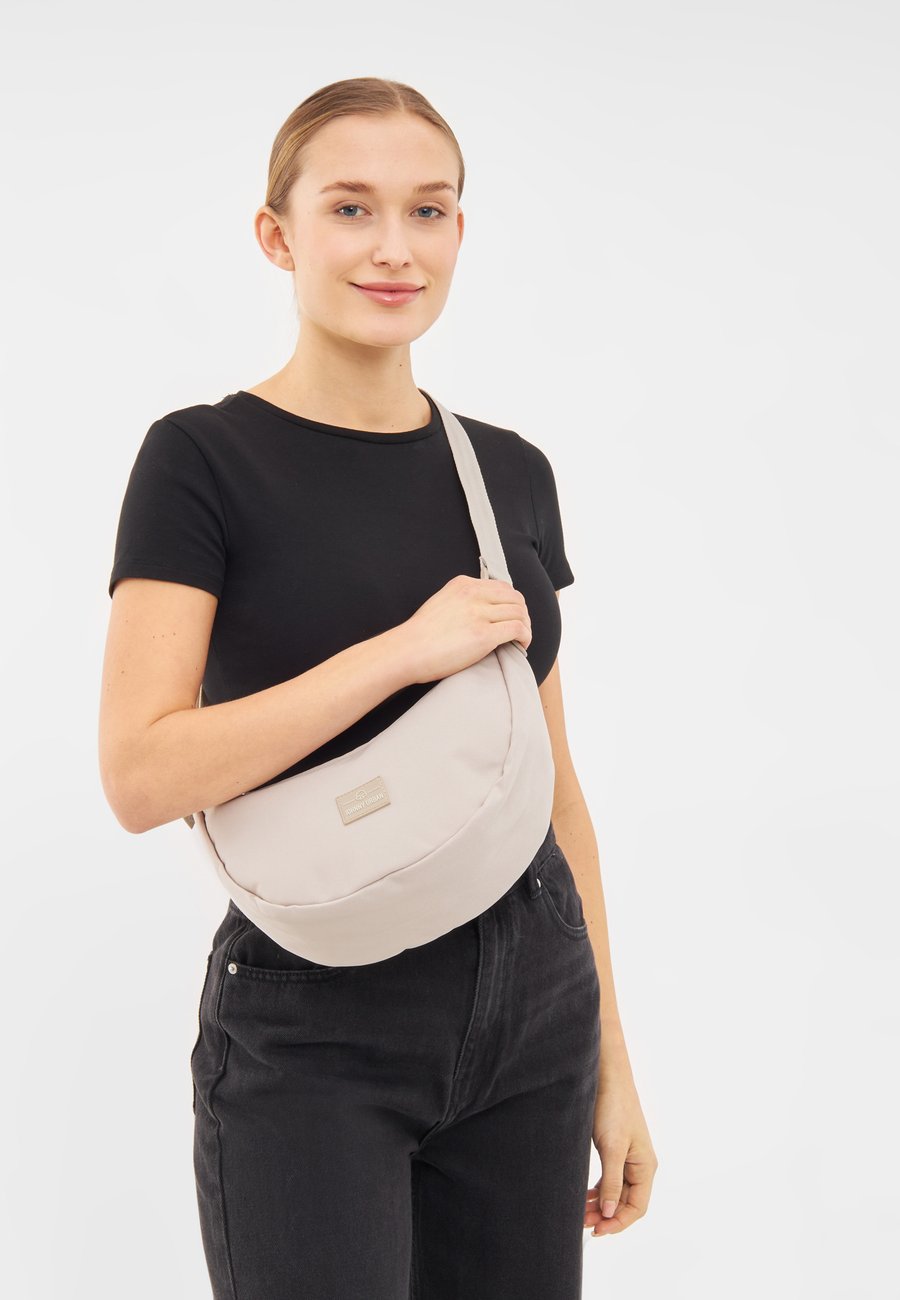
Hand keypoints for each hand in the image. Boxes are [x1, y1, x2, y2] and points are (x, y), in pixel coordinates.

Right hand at [400, 573, 531, 684]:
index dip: (512, 602)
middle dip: (523, 614)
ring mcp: (479, 614)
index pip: (502, 586)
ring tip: (522, 639)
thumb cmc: (420, 635)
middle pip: (515, 598)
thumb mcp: (442, 603)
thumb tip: (482, 611)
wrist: (407, 650)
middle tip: (521, 629)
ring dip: (526, 627)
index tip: (511, 616)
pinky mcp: (484, 635)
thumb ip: (463, 601)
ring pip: (520, 613)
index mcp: (463, 584)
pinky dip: (525, 637)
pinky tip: (521, 645)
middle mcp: (473, 594)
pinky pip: (518, 629)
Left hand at [584, 1077, 657, 1236]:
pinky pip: (609, 1180)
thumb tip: (609, 1214)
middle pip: (625, 1203)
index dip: (618, 1222)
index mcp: (646, 1167)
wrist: (606, 1078)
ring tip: (580, 1213)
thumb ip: (611, 1182)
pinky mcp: (615, 1151)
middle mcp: (640, 1166)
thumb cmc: (613, 1109)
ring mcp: (628, 1159)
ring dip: (600, 1205)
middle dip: (606, 1215)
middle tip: (581, 1223)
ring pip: (615, 1192)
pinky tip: (583, 1195)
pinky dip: (597, 1191)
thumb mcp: (612, 1148)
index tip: (597, 1230)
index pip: (637, 1208)